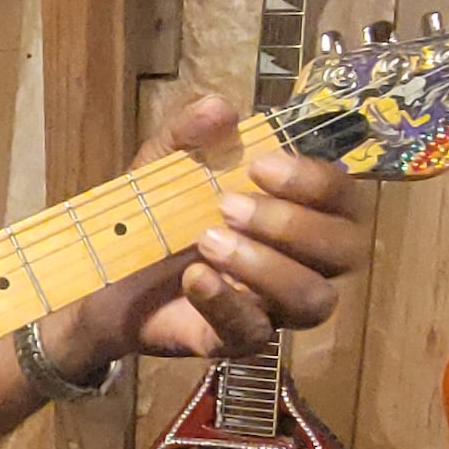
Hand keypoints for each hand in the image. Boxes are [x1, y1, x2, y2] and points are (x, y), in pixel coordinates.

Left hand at [59, 94, 372, 364]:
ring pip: (314, 299)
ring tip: (208, 242)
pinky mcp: (240, 340)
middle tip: (227, 206)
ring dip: (266, 266)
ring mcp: (276, 306)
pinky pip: (256, 332)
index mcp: (300, 210)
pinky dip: (227, 302)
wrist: (104, 277)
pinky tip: (195, 278)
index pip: (343, 197)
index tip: (260, 166)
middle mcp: (303, 261)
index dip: (315, 181)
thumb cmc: (157, 215)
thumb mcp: (167, 162)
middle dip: (292, 224)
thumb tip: (219, 108)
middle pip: (344, 250)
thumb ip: (192, 132)